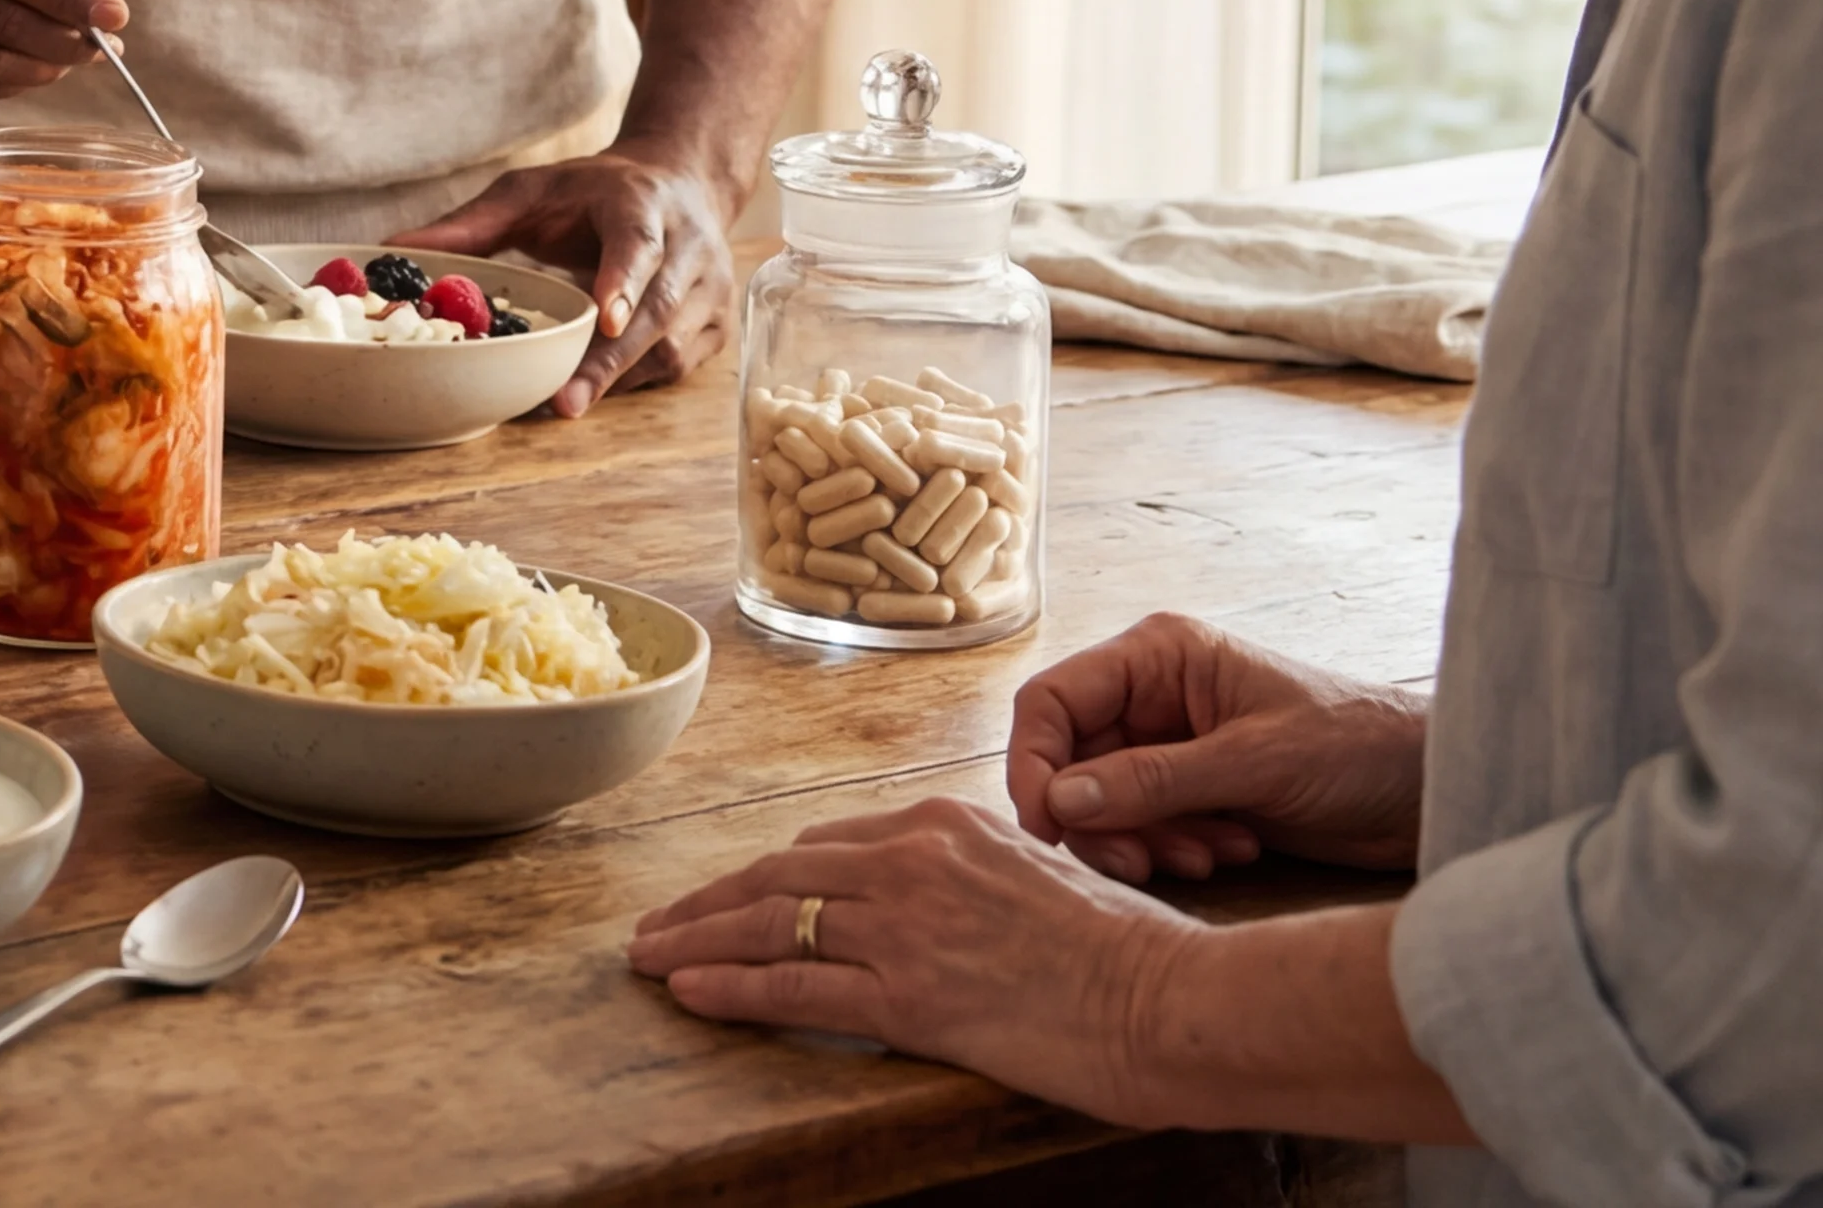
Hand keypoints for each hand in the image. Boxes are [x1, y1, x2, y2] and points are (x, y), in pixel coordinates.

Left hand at [396, 146, 734, 414]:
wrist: (681, 182)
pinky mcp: (717, 325)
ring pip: (672, 347)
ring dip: (618, 378)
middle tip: (564, 402)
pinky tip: (596, 387)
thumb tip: (392, 246)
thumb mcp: (529, 191)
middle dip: (610, 360)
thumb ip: (468, 223)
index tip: (607, 318)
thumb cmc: (593, 192)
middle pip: (658, 310)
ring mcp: (712, 290)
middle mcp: (690, 247)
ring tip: (565, 399)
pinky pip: (678, 366)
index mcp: (643, 204)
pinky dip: (634, 381)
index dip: (624, 281)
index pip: (639, 243)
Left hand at [626, 796, 1203, 1126]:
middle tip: (656, 926)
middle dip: (707, 902)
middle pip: (777, 876)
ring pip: (769, 923)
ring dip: (696, 941)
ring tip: (648, 957)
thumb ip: (972, 878)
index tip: (727, 897)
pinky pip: (793, 984)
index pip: (824, 847)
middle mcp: (913, 860)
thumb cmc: (1129, 952)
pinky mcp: (910, 993)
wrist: (1175, 999)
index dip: (764, 877)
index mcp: (945, 824)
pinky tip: (688, 990)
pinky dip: (730, 986)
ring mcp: (906, 925)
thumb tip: (931, 904)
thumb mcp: (1038, 878)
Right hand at [1004, 614, 1428, 882]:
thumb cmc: (1360, 747)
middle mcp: (1154, 698)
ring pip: (1104, 804)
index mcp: (1158, 657)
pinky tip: (1234, 851)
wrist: (1434, 792)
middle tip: (1141, 863)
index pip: (1052, 702)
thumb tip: (1060, 803)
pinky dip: (1175, 850)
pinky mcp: (1196, 794)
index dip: (1034, 763)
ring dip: (1144, 840)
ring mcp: (1173, 748)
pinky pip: (1146, 828)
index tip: (1047, 827)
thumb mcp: (1256, 762)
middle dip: (1101, 819)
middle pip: (1071, 762)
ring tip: (1208, 855)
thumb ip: (1154, 781)